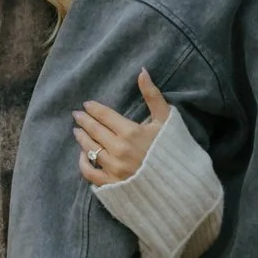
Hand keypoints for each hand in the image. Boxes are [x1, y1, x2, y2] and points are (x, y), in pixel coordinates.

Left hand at [74, 65, 172, 185]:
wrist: (180, 186)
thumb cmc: (174, 150)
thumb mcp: (166, 120)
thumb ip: (152, 95)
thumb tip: (142, 71)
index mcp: (130, 132)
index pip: (105, 116)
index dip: (94, 109)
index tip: (87, 104)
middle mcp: (119, 150)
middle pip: (94, 131)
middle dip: (84, 121)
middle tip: (76, 115)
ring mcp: (114, 168)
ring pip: (90, 150)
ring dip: (82, 139)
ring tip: (77, 132)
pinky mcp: (112, 184)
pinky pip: (91, 173)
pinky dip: (84, 164)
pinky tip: (82, 156)